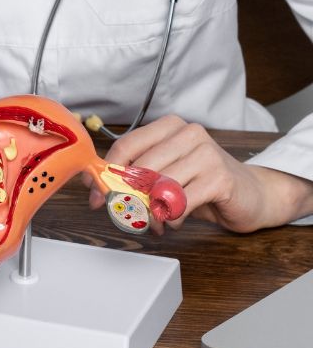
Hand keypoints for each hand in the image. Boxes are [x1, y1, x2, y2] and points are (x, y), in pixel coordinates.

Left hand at [85, 114, 312, 232]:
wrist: (254, 194)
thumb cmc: (203, 183)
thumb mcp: (165, 173)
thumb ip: (133, 174)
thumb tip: (92, 184)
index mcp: (169, 126)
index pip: (126, 146)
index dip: (107, 173)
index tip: (96, 195)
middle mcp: (188, 133)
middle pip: (140, 168)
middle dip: (127, 197)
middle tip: (127, 215)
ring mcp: (206, 154)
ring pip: (158, 187)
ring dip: (150, 212)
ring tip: (155, 221)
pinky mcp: (219, 178)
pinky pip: (180, 202)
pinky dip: (171, 218)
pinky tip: (175, 220)